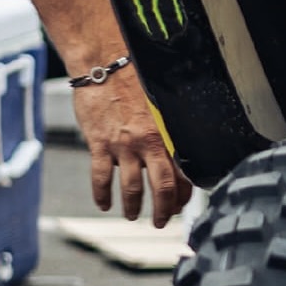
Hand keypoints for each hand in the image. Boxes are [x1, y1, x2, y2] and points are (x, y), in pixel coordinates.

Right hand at [71, 65, 191, 226]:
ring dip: (133, 207)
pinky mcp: (100, 144)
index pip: (183, 170)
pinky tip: (103, 203)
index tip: (182, 204)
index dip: (184, 193)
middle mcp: (148, 141)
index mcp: (166, 132)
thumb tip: (178, 147)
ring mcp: (123, 145)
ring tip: (132, 216)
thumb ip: (166, 127)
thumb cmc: (133, 78)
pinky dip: (102, 195)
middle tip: (162, 222)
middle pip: (162, 186)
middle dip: (165, 209)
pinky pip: (102, 177)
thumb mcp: (159, 102)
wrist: (103, 63)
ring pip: (133, 188)